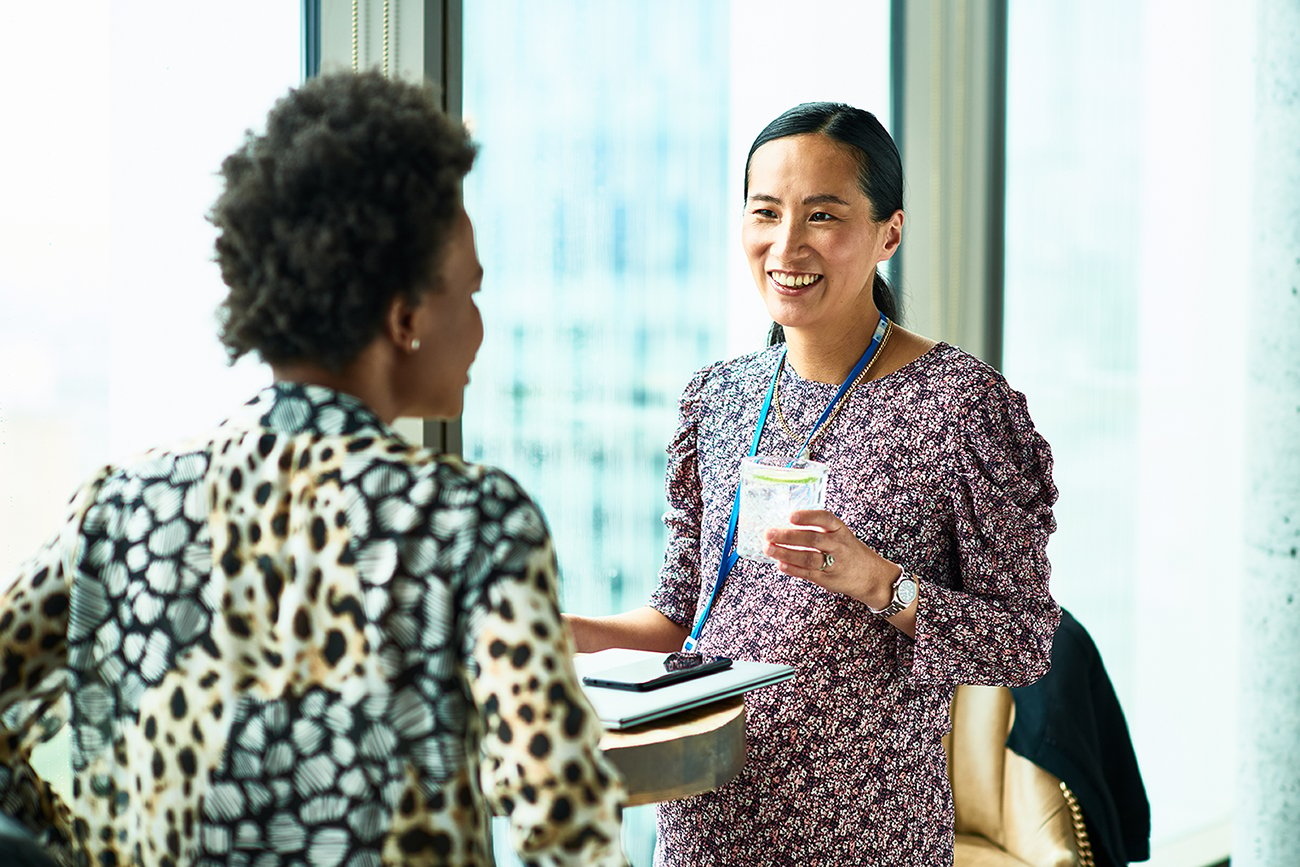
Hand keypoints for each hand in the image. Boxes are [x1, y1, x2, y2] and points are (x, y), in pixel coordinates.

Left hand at [763, 509, 900, 609]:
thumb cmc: (849, 551)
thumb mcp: (840, 534)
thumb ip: (818, 530)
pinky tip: (780, 564)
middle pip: (812, 539)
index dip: (808, 517)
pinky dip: (792, 569)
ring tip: (769, 549)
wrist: (871, 576)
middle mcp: (838, 545)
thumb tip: (784, 525)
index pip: (825, 518)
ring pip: (807, 558)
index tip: (791, 516)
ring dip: (785, 553)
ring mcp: (833, 563)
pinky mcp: (827, 579)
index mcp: (840, 529)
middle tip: (769, 533)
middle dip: (788, 536)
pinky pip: (807, 573)